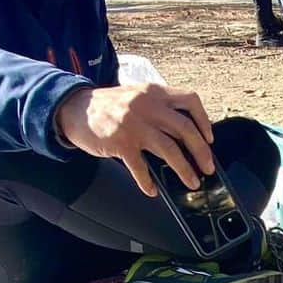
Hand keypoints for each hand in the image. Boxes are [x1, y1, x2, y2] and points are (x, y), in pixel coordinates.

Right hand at [55, 83, 214, 197]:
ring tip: (192, 182)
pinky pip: (141, 168)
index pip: (190, 100)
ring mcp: (134, 124)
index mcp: (155, 92)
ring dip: (184, 170)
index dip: (204, 121)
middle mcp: (147, 106)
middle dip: (201, 152)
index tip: (209, 139)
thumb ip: (160, 108)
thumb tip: (188, 135)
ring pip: (169, 150)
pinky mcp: (120, 143)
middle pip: (185, 129)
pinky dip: (147, 182)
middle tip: (208, 168)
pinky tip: (152, 190)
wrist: (73, 108)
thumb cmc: (110, 106)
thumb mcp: (138, 96)